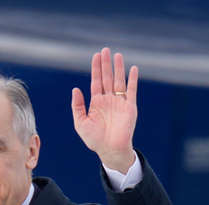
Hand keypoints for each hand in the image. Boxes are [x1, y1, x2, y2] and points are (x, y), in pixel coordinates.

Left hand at [71, 47, 137, 172]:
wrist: (110, 150)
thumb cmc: (94, 139)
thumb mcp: (80, 122)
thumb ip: (78, 106)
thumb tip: (76, 89)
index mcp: (97, 103)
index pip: (96, 82)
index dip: (96, 69)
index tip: (96, 56)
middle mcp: (108, 100)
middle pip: (107, 78)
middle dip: (106, 64)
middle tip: (105, 50)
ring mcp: (119, 102)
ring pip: (119, 81)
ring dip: (118, 68)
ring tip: (117, 55)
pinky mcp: (130, 107)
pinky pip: (131, 90)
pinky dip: (132, 79)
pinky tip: (133, 69)